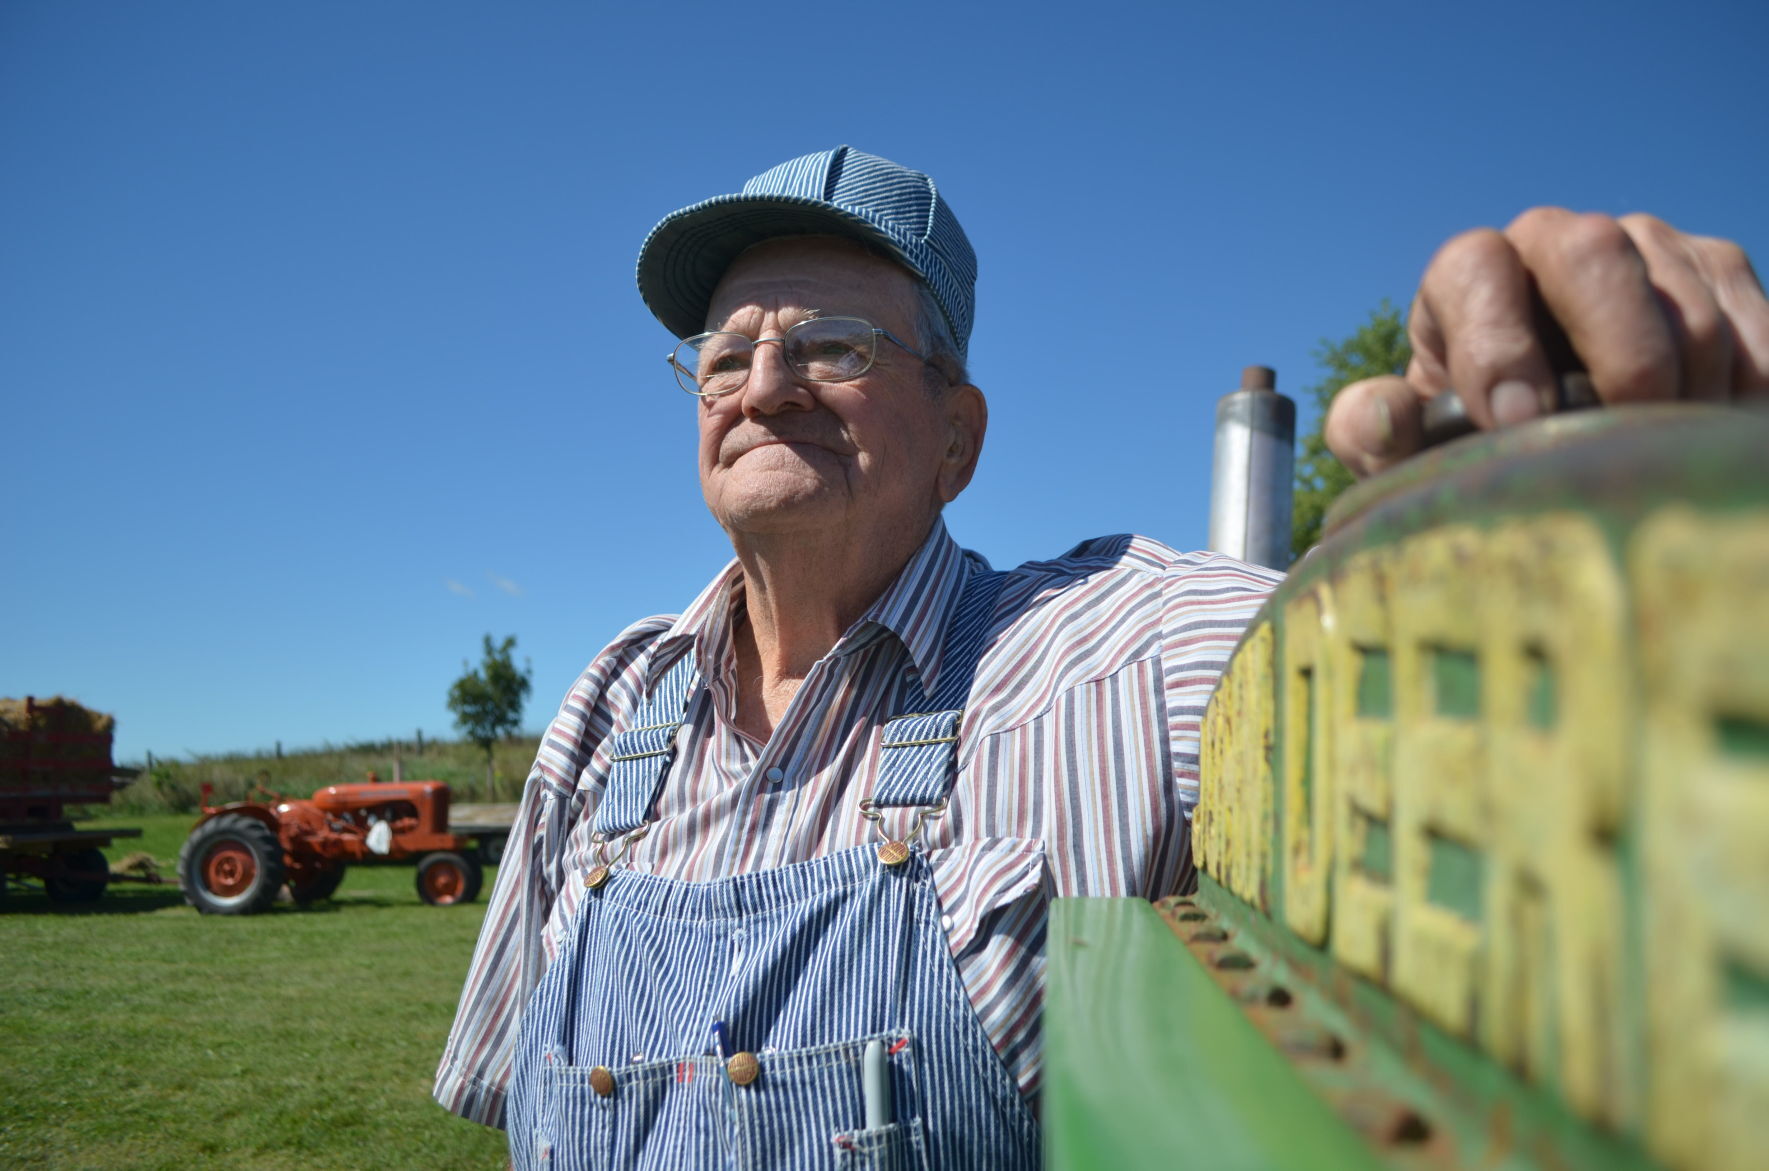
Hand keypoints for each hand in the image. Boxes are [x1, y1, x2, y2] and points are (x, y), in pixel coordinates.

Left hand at [1325, 209, 1768, 477]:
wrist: (1553, 441)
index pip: (1474, 267)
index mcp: (1466, 277)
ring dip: (1682, 387)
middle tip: (1623, 431)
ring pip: (1682, 294)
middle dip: (1611, 348)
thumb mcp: (1406, 454)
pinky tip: (1711, 439)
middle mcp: (1553, 240)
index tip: (1517, 422)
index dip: (1495, 341)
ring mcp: (1643, 245)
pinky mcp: (1717, 270)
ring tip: (1661, 456)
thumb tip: (1381, 413)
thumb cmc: (1468, 448)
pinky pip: (1751, 322)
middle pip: (1591, 249)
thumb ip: (1370, 435)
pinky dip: (1742, 388)